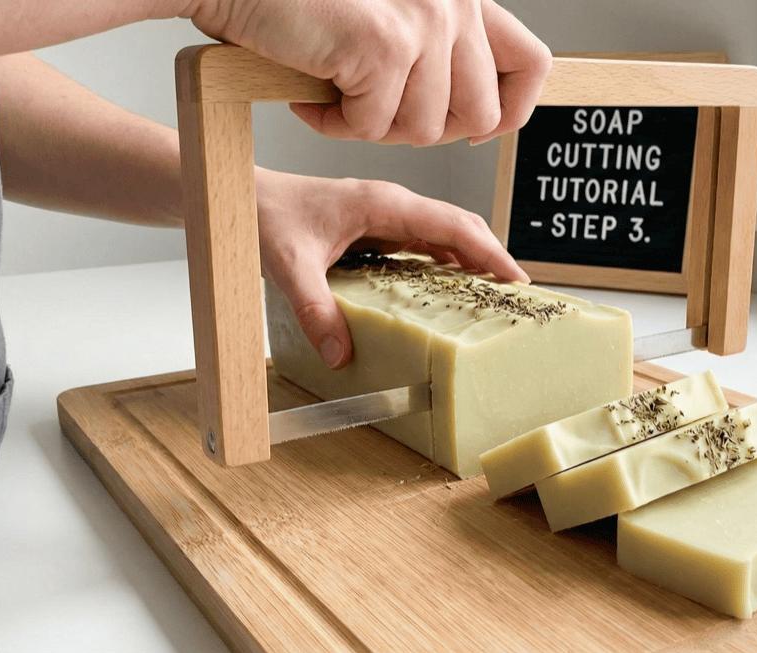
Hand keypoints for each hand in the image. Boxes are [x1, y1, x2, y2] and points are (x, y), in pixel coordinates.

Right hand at [185, 0, 550, 145]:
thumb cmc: (303, 7)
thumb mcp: (392, 20)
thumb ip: (441, 52)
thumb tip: (483, 121)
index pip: (532, 65)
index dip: (510, 111)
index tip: (470, 129)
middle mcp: (454, 4)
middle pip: (479, 116)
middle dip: (423, 130)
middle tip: (374, 108)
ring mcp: (424, 22)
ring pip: (424, 130)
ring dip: (371, 126)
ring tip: (334, 91)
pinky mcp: (385, 45)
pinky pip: (373, 128)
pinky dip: (333, 124)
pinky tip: (309, 92)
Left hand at [254, 169, 528, 367]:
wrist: (239, 194)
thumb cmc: (263, 215)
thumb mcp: (289, 265)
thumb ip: (314, 309)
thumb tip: (340, 354)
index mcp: (383, 203)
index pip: (452, 225)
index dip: (489, 252)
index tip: (516, 279)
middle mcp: (392, 205)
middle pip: (459, 227)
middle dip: (491, 257)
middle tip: (517, 296)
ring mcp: (386, 215)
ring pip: (444, 234)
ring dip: (471, 261)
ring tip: (493, 297)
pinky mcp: (376, 228)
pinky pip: (423, 244)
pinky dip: (445, 264)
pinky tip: (449, 290)